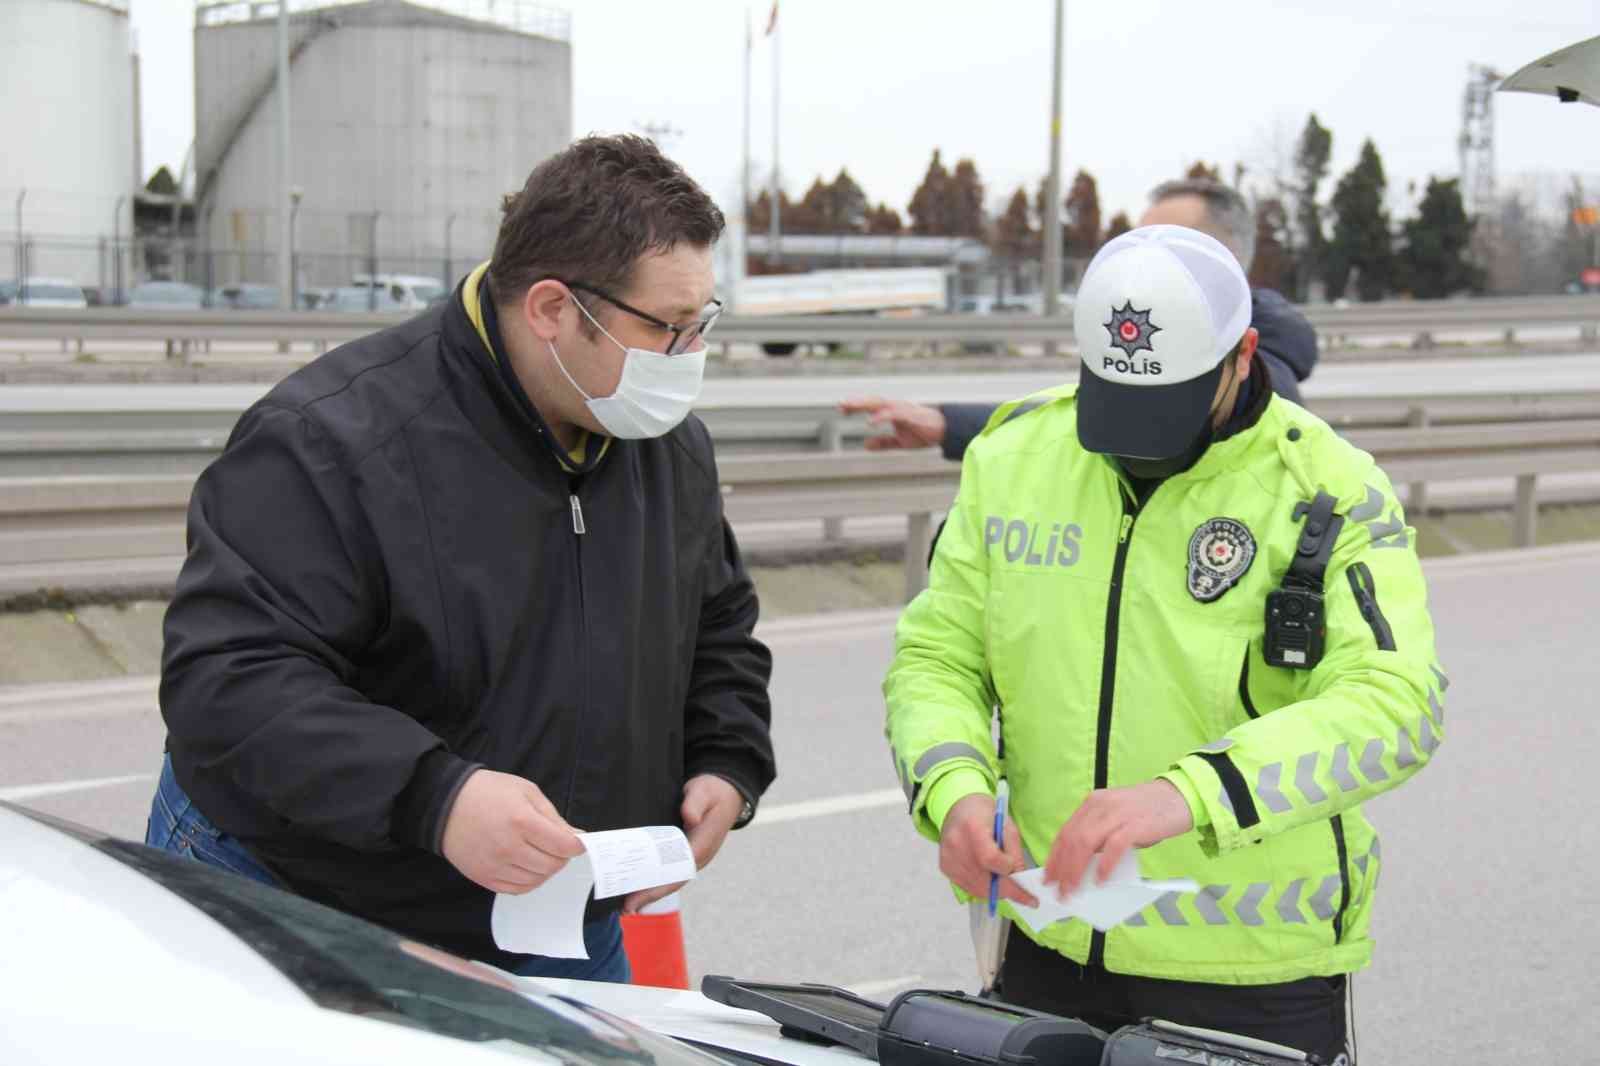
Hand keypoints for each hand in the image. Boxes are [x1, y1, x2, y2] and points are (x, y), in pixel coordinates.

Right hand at [439, 769, 583, 894]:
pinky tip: (527, 865)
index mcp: (522, 821)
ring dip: (546, 869)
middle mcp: (509, 847)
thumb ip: (553, 816)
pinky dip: (529, 880)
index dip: (577, 845)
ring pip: (537, 880)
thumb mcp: (526, 791)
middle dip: (562, 856)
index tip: (579, 842)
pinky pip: (517, 889)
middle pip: (552, 865)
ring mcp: (495, 866)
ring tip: (540, 853)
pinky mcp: (484, 878)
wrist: (446, 804)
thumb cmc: (488, 792)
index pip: (563, 846)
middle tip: (558, 845)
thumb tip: (576, 837)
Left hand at [622, 774, 744, 913]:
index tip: (637, 899)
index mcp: (702, 846)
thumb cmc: (713, 791)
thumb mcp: (704, 792)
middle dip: (649, 895)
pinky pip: (669, 870)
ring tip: (628, 903)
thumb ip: (695, 803)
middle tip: (625, 908)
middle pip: (671, 882)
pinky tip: (639, 883)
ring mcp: (693, 856)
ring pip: (670, 879)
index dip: (657, 887)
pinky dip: (654, 879)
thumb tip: (689, 818)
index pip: (677, 872)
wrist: (726, 791)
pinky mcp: (687, 852)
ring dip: (650, 891)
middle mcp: (697, 857)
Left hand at [838, 396, 945, 450]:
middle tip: (840, 405)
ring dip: (864, 404)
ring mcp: (902, 409)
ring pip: (879, 404)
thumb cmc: (923, 433)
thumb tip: (865, 445)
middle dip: (855, 402)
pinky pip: (893, 414)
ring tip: (850, 407)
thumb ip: (883, 443)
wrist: (945, 431)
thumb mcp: (900, 441)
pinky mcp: (910, 415)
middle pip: (871, 402)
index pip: (870, 406)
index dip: (856, 406)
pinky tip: (870, 421)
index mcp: (891, 412)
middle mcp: (895, 407)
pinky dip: (881, 416)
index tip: (841, 409)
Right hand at [938, 793, 1037, 907]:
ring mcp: (948, 857)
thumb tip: (1020, 881)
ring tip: (1006, 882)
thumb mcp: (1008, 827)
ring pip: (977, 889)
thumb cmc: (985, 815)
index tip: (1021, 878)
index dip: (1007, 871)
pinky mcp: (945, 867)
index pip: (990, 859)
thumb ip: (1015, 854)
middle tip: (1023, 894)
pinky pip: (968, 888)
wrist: (960, 808)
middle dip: (1007, 889)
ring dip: (996, 891)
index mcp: (973, 826)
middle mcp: (956, 843)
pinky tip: (990, 878)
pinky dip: (983, 889)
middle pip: (984, 879)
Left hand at [1042, 781, 1193, 898]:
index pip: (1065, 831)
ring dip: (1076, 869)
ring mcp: (1117, 813)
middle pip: (1072, 838)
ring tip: (1073, 889)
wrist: (1178, 797)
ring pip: (1085, 842)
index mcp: (1093, 803)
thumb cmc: (1148, 812)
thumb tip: (1086, 865)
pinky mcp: (1135, 824)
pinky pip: (1113, 846)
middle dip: (1061, 867)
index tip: (1048, 876)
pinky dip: (1104, 865)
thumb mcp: (1117, 817)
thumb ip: (1101, 835)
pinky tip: (1101, 880)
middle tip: (1059, 889)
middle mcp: (1100, 805)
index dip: (1054, 855)